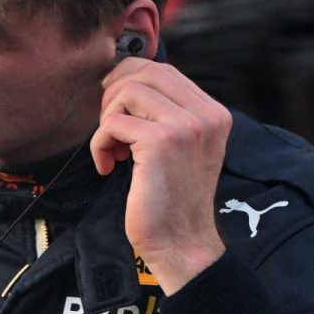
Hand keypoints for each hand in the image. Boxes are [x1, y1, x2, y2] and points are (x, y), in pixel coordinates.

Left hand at [90, 57, 230, 294]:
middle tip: (108, 126)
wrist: (181, 243)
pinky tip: (107, 166)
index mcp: (213, 113)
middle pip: (145, 71)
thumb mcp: (181, 148)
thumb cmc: (172, 199)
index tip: (114, 107)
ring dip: (107, 118)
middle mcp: (205, 115)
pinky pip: (112, 123)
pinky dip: (100, 143)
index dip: (129, 79)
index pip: (163, 70)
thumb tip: (126, 81)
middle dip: (115, 93)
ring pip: (127, 91)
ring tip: (112, 148)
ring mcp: (186, 126)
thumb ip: (167, 114)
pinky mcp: (160, 142)